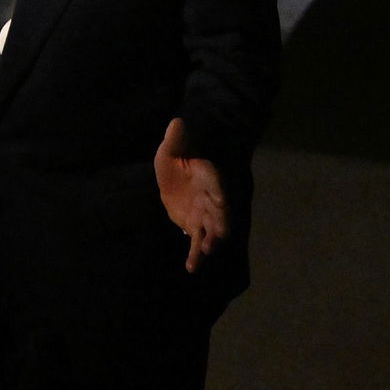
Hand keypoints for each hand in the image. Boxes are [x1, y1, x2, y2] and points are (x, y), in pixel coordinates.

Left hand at [154, 118, 228, 272]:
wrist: (173, 176)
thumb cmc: (174, 157)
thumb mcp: (169, 148)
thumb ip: (174, 139)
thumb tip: (176, 122)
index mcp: (206, 174)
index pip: (214, 181)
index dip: (217, 190)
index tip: (220, 200)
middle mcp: (210, 196)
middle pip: (218, 210)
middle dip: (220, 221)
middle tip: (220, 233)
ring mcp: (204, 213)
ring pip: (211, 228)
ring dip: (210, 239)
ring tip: (205, 250)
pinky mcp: (194, 226)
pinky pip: (196, 241)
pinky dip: (195, 254)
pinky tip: (191, 267)